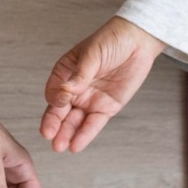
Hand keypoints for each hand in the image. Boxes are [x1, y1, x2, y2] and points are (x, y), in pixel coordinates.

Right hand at [40, 16, 166, 153]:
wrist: (138, 42)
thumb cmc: (111, 40)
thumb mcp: (93, 54)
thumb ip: (80, 74)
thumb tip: (66, 90)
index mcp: (66, 73)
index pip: (54, 90)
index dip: (55, 98)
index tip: (59, 102)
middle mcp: (75, 89)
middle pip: (60, 110)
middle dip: (53, 123)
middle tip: (49, 135)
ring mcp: (90, 100)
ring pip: (74, 121)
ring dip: (66, 134)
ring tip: (60, 146)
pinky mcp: (106, 108)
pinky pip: (93, 124)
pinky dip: (85, 135)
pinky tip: (76, 145)